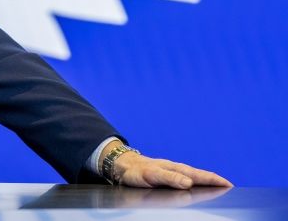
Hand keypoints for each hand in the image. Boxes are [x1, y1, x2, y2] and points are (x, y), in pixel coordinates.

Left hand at [111, 147, 231, 188]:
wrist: (122, 165)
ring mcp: (172, 172)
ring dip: (207, 181)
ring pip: (193, 176)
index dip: (214, 180)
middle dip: (215, 180)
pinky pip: (186, 179)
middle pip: (200, 175)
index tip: (229, 185)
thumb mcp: (152, 176)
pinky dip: (196, 182)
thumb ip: (170, 178)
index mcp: (175, 169)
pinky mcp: (167, 176)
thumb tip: (188, 182)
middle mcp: (175, 170)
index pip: (199, 175)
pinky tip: (197, 186)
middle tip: (230, 186)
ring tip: (219, 186)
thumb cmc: (136, 171)